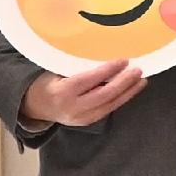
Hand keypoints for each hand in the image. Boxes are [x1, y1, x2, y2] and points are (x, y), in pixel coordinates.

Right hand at [20, 60, 146, 130]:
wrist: (34, 106)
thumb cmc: (46, 82)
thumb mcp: (55, 71)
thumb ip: (76, 67)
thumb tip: (102, 53)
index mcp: (61, 92)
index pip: (88, 80)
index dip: (107, 70)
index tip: (123, 60)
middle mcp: (72, 108)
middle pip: (103, 95)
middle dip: (123, 83)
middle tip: (138, 70)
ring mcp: (80, 118)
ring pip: (109, 105)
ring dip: (128, 92)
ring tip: (141, 80)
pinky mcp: (87, 122)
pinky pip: (108, 109)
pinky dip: (121, 99)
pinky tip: (132, 89)